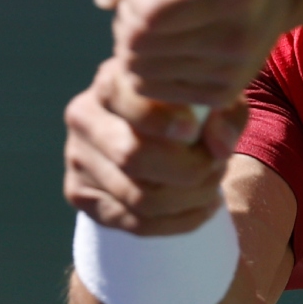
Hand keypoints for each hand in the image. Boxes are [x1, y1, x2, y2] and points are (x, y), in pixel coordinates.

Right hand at [63, 56, 248, 234]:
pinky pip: (135, 223)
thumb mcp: (211, 99)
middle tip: (219, 166)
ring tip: (214, 185)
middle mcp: (85, 115)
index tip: (194, 131)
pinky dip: (180, 221)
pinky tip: (202, 205)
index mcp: (113, 80)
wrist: (153, 133)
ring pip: (139, 197)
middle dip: (190, 169)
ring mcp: (77, 157)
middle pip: (133, 156)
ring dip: (191, 198)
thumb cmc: (187, 107)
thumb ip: (225, 114)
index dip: (165, 121)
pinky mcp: (80, 194)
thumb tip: (220, 148)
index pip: (131, 103)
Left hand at [91, 0, 296, 109]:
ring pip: (137, 69)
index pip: (153, 11)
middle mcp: (239, 37)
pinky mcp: (222, 95)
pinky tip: (164, 41)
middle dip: (127, 14)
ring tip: (157, 17)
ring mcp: (232, 72)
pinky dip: (143, 64)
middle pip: (139, 43)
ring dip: (132, 40)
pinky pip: (148, 89)